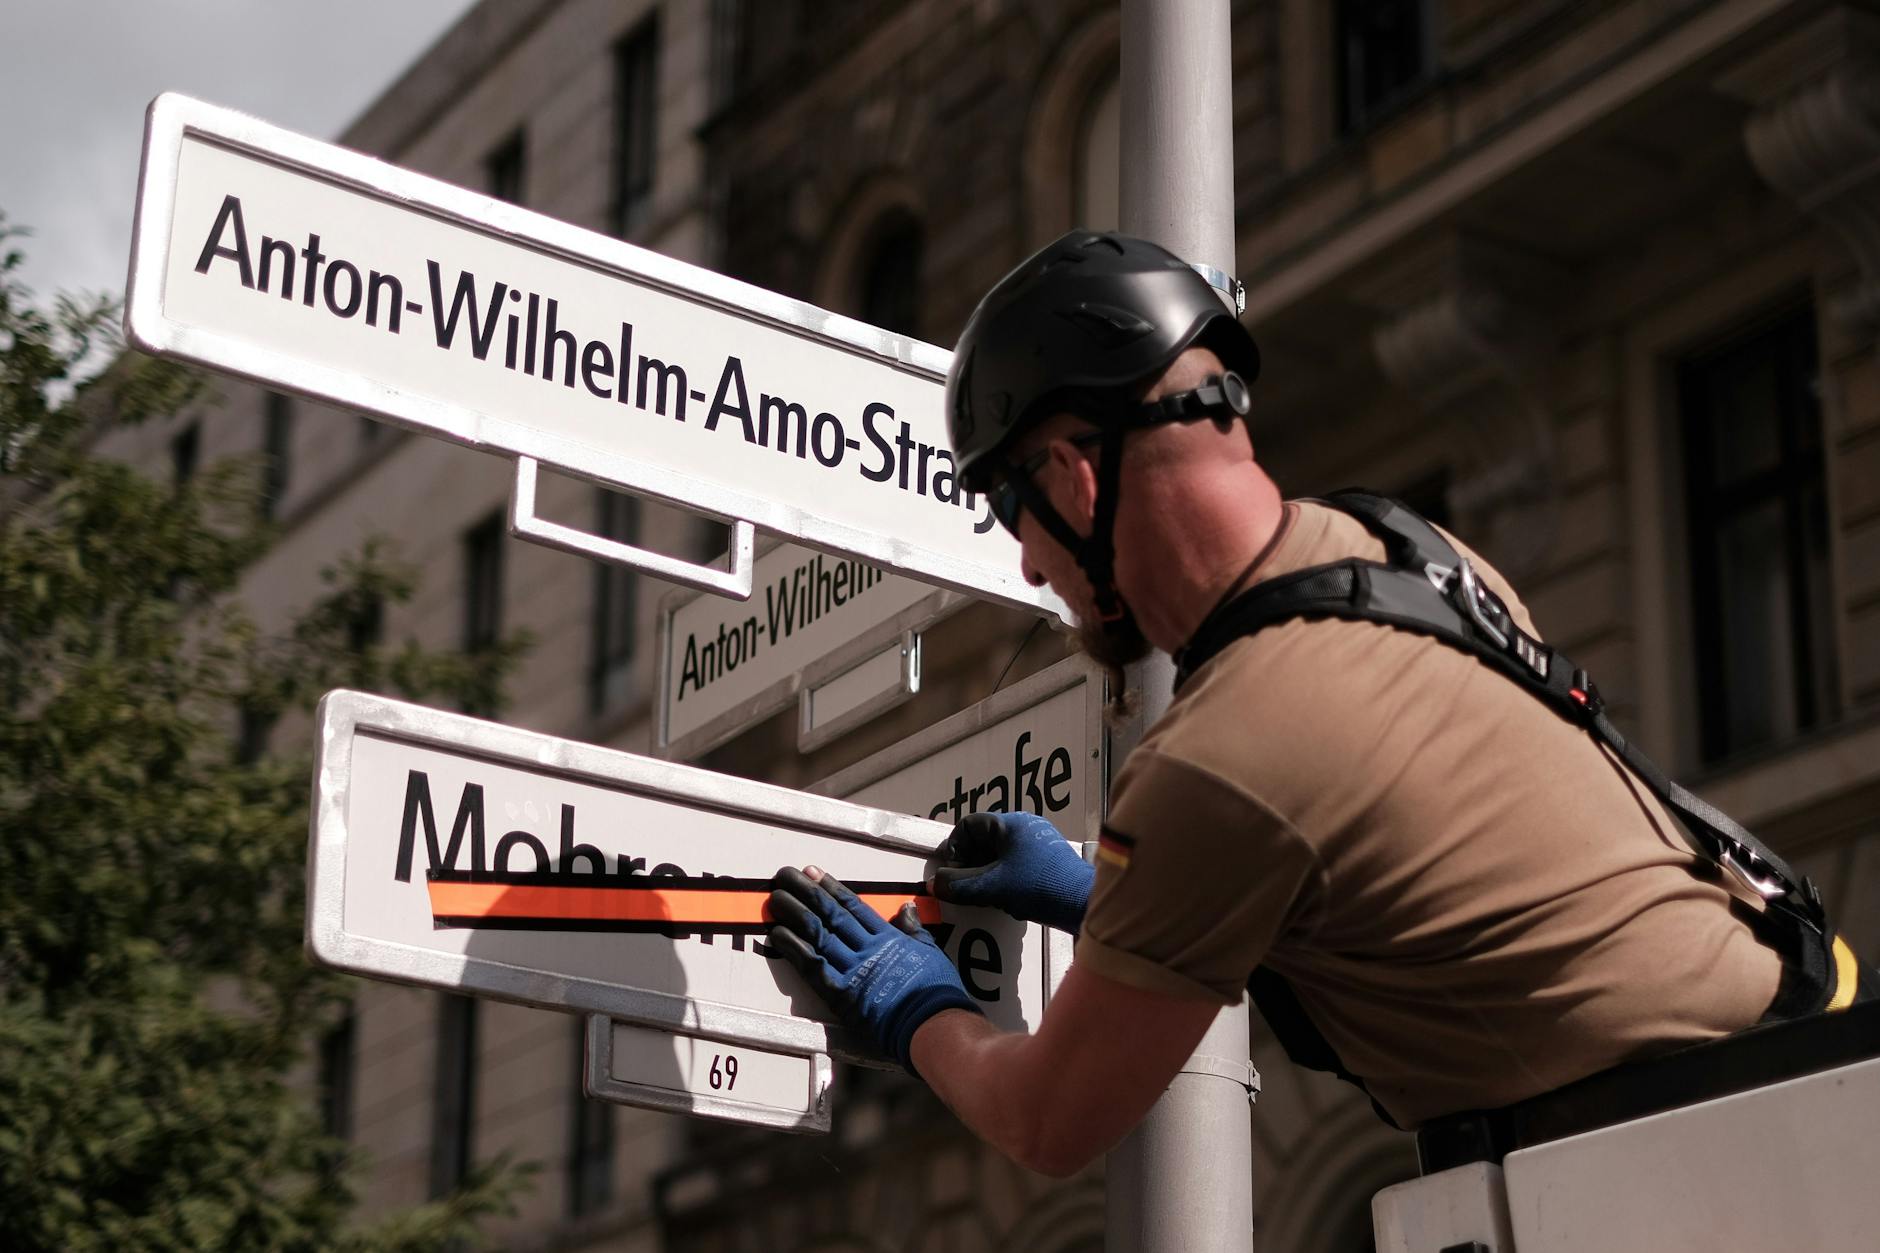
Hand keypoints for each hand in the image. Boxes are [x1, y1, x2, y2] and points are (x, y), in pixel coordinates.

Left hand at [767, 866, 981, 1073]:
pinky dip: (794, 948)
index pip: (853, 906)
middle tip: (785, 875)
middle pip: (830, 914)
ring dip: (794, 914)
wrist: (932, 1024)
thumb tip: (905, 908)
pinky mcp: (841, 994)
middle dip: (806, 891)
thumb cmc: (936, 992)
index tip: (813, 871)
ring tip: (775, 898)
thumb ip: (914, 929)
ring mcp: (853, 969)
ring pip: (817, 934)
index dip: (831, 887)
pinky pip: (812, 966)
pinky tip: (778, 934)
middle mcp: (867, 948)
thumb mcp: (930, 952)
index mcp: (888, 937)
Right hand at [928, 811, 1092, 934]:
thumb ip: (960, 885)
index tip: (953, 873)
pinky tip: (1008, 900)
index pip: (968, 825)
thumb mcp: (992, 886)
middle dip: (970, 865)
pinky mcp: (1047, 861)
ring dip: (987, 875)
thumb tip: (935, 885)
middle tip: (967, 887)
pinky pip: (1015, 865)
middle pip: (983, 840)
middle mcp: (1025, 827)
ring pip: (999, 855)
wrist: (1083, 903)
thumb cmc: (1040, 886)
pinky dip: (1004, 880)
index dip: (955, 849)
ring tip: (988, 896)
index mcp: (1011, 823)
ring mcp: (1038, 843)